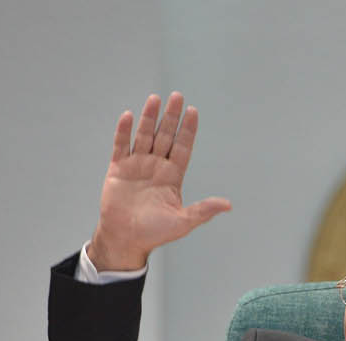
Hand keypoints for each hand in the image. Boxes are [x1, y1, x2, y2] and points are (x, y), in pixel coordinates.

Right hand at [88, 92, 230, 270]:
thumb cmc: (155, 233)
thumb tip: (228, 205)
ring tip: (155, 99)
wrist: (126, 239)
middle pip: (165, 136)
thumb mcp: (183, 222)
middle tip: (177, 96)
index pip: (182, 147)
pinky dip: (124, 132)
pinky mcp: (118, 169)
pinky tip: (128, 116)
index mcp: (172, 176)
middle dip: (171, 117)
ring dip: (149, 118)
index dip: (187, 130)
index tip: (193, 111)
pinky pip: (121, 146)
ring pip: (144, 136)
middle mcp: (156, 166)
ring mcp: (137, 165)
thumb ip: (203, 210)